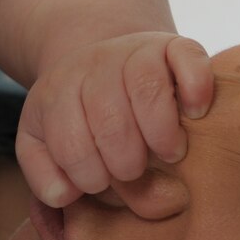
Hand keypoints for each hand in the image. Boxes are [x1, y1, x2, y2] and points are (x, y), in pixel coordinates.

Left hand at [16, 32, 213, 207]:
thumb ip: (43, 174)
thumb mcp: (42, 142)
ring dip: (162, 136)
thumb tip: (64, 194)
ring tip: (169, 155)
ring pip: (147, 89)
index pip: (71, 147)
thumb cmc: (76, 117)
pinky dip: (196, 88)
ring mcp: (136, 51)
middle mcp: (95, 64)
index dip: (90, 177)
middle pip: (110, 122)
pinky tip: (195, 113)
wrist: (103, 63)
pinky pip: (189, 58)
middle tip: (134, 171)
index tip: (101, 181)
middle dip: (126, 164)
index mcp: (59, 92)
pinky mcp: (175, 44)